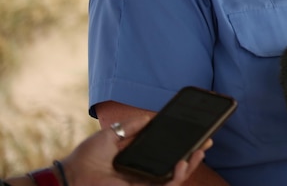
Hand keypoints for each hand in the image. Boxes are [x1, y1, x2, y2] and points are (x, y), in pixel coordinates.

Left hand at [61, 115, 210, 185]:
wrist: (72, 175)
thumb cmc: (86, 157)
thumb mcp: (111, 134)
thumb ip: (132, 126)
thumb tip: (151, 116)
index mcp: (137, 160)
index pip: (165, 153)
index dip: (181, 145)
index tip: (195, 133)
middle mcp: (143, 173)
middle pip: (175, 166)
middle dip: (194, 155)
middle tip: (206, 142)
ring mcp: (143, 184)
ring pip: (175, 178)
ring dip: (191, 166)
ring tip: (199, 152)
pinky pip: (166, 185)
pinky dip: (178, 176)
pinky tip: (183, 163)